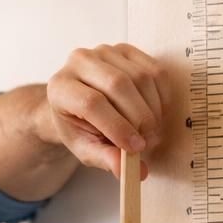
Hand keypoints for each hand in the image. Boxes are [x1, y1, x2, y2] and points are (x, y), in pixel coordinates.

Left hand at [45, 44, 167, 178]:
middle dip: (140, 118)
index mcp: (60, 87)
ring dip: (153, 109)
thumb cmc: (79, 127)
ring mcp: (103, 51)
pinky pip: (153, 70)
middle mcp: (78, 61)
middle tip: (149, 142)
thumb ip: (105, 159)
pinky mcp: (125, 49)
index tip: (136, 148)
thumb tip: (132, 173)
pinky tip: (157, 114)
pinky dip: (162, 95)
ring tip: (152, 132)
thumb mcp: (86, 148)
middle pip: (118, 86)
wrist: (78, 102)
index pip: (92, 103)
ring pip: (139, 77)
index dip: (117, 127)